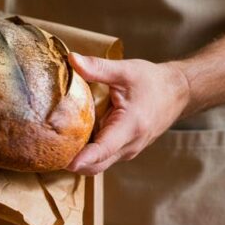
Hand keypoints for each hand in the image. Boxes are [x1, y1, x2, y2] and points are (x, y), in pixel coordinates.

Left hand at [66, 53, 190, 174]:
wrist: (177, 93)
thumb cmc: (153, 82)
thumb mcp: (126, 71)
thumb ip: (98, 67)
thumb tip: (72, 60)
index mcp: (131, 126)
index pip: (104, 148)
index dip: (85, 158)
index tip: (68, 163)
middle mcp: (130, 144)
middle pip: (97, 164)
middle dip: (74, 163)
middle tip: (47, 154)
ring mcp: (128, 150)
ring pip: (99, 164)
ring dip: (79, 160)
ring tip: (55, 148)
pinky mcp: (125, 149)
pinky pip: (104, 157)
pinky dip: (88, 154)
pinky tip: (73, 142)